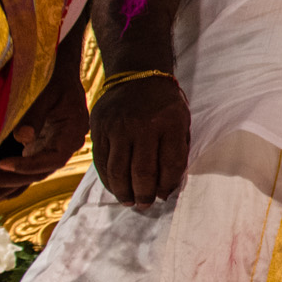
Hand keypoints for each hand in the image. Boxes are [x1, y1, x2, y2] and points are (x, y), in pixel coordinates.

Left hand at [0, 52, 91, 193]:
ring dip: (10, 183)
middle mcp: (64, 148)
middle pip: (40, 172)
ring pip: (32, 175)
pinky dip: (12, 179)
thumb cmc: (56, 82)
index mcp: (71, 136)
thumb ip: (35, 116)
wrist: (63, 77)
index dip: (28, 165)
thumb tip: (23, 137)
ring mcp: (52, 151)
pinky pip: (28, 170)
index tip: (3, 164)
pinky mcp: (41, 150)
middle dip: (12, 178)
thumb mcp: (47, 94)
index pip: (52, 160)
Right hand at [90, 73, 189, 207]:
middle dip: (144, 194)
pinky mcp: (99, 129)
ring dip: (124, 191)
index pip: (169, 164)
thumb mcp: (182, 122)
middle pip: (141, 171)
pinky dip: (107, 179)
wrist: (138, 76)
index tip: (163, 196)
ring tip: (130, 201)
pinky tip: (115, 188)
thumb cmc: (165, 105)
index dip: (166, 185)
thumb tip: (166, 188)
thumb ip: (176, 151)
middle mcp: (142, 127)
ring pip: (118, 170)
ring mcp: (117, 128)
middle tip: (145, 205)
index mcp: (169, 124)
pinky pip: (101, 161)